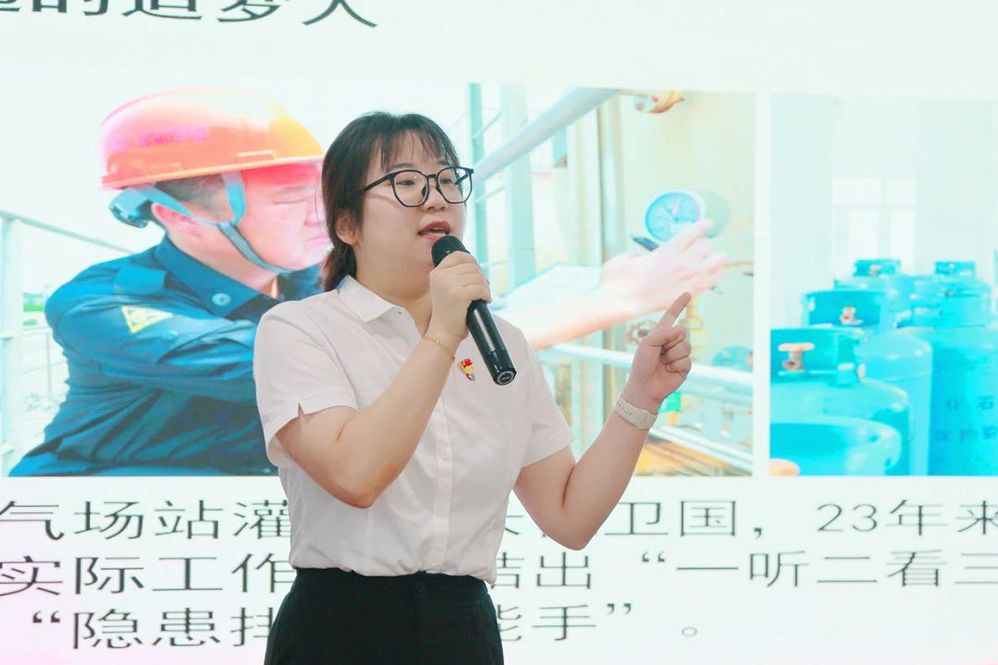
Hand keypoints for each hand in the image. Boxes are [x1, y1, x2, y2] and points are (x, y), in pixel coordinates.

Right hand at [426, 251, 490, 348]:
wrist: (442, 334)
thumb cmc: (447, 313)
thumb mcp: (444, 289)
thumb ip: (454, 276)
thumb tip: (476, 266)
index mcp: (436, 273)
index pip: (458, 255)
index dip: (471, 261)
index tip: (477, 272)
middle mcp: (441, 276)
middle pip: (471, 267)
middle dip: (481, 278)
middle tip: (482, 290)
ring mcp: (449, 285)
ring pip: (478, 278)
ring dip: (485, 287)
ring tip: (483, 297)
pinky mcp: (459, 295)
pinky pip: (481, 289)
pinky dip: (486, 295)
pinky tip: (485, 301)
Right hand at [596, 218, 726, 320]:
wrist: (619, 303)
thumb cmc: (617, 280)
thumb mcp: (624, 258)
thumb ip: (636, 255)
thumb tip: (640, 259)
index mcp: (666, 252)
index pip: (692, 234)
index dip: (702, 226)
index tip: (708, 223)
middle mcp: (680, 265)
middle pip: (706, 247)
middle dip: (703, 245)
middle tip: (700, 246)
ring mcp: (685, 282)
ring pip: (715, 266)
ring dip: (717, 260)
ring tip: (718, 258)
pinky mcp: (686, 297)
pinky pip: (709, 284)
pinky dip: (713, 278)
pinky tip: (713, 275)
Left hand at [622, 292, 692, 410]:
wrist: (645, 386)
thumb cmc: (642, 364)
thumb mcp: (648, 344)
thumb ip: (663, 333)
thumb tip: (682, 329)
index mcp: (661, 334)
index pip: (671, 316)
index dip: (679, 304)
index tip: (688, 293)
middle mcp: (672, 342)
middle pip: (681, 332)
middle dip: (668, 343)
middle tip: (658, 355)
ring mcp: (679, 354)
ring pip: (685, 346)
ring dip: (672, 356)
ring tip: (663, 363)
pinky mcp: (685, 366)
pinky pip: (687, 360)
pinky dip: (676, 365)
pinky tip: (668, 371)